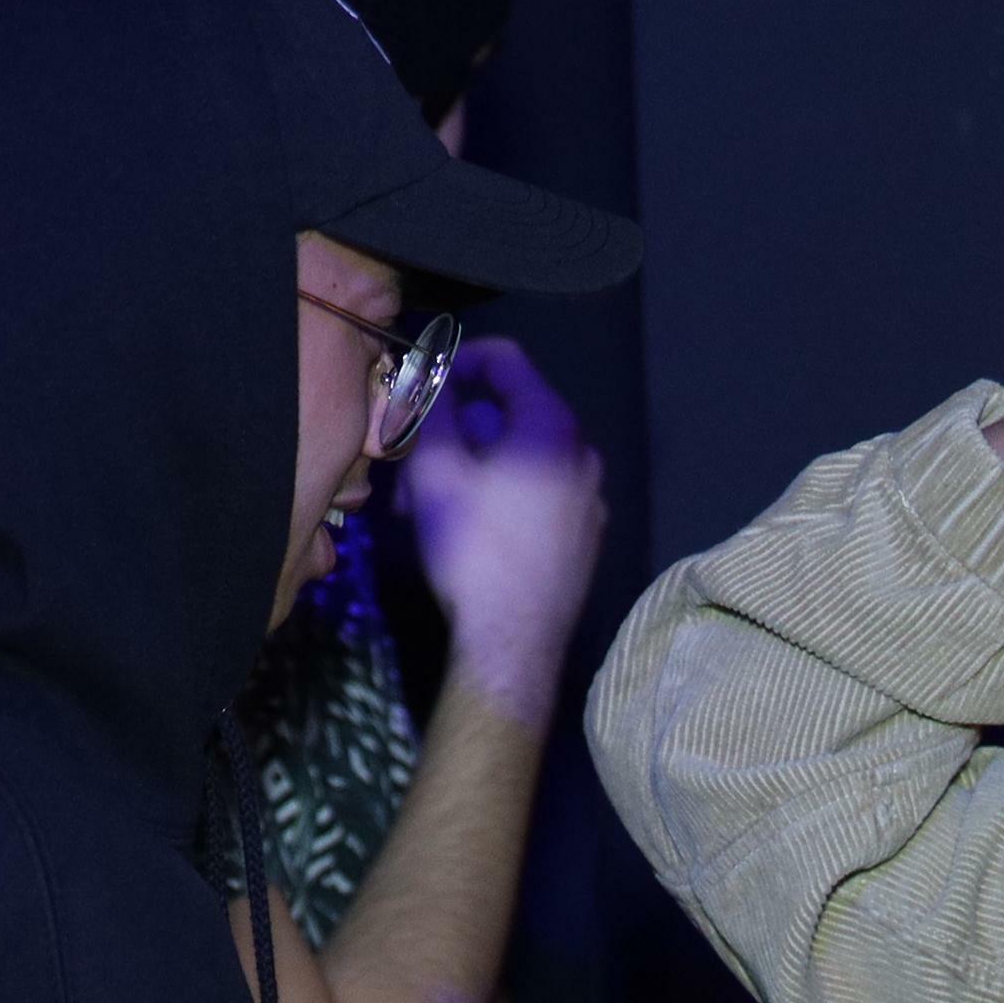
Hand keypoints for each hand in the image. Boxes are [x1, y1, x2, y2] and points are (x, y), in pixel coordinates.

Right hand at [396, 336, 607, 724]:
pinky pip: (538, 496)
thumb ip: (435, 409)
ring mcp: (589, 500)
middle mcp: (582, 454)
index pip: (505, 360)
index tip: (425, 385)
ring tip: (429, 508)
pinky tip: (467, 531)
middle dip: (457, 433)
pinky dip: (501, 498)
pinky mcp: (584, 540)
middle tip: (414, 466)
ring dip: (472, 471)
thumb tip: (438, 381)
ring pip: (521, 461)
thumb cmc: (471, 548)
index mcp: (552, 425)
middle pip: (511, 416)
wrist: (512, 642)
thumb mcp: (436, 469)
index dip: (458, 361)